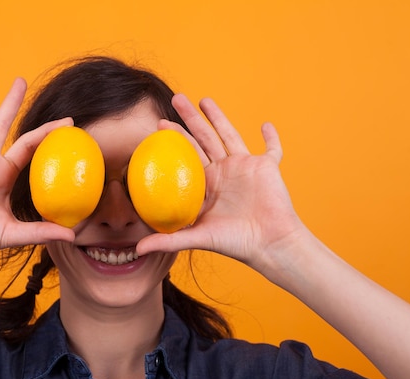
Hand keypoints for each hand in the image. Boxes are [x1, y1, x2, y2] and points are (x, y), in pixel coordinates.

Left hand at [137, 94, 303, 269]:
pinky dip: (271, 137)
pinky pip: (272, 148)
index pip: (187, 155)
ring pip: (230, 135)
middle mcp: (224, 172)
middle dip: (190, 118)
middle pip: (204, 137)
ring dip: (219, 117)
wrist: (269, 244)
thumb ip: (167, 241)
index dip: (174, 139)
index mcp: (207, 184)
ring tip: (204, 100)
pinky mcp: (268, 167)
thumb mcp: (197, 238)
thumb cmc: (234, 243)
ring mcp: (246, 168)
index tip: (158, 124)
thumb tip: (136, 249)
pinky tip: (266, 124)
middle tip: (176, 99)